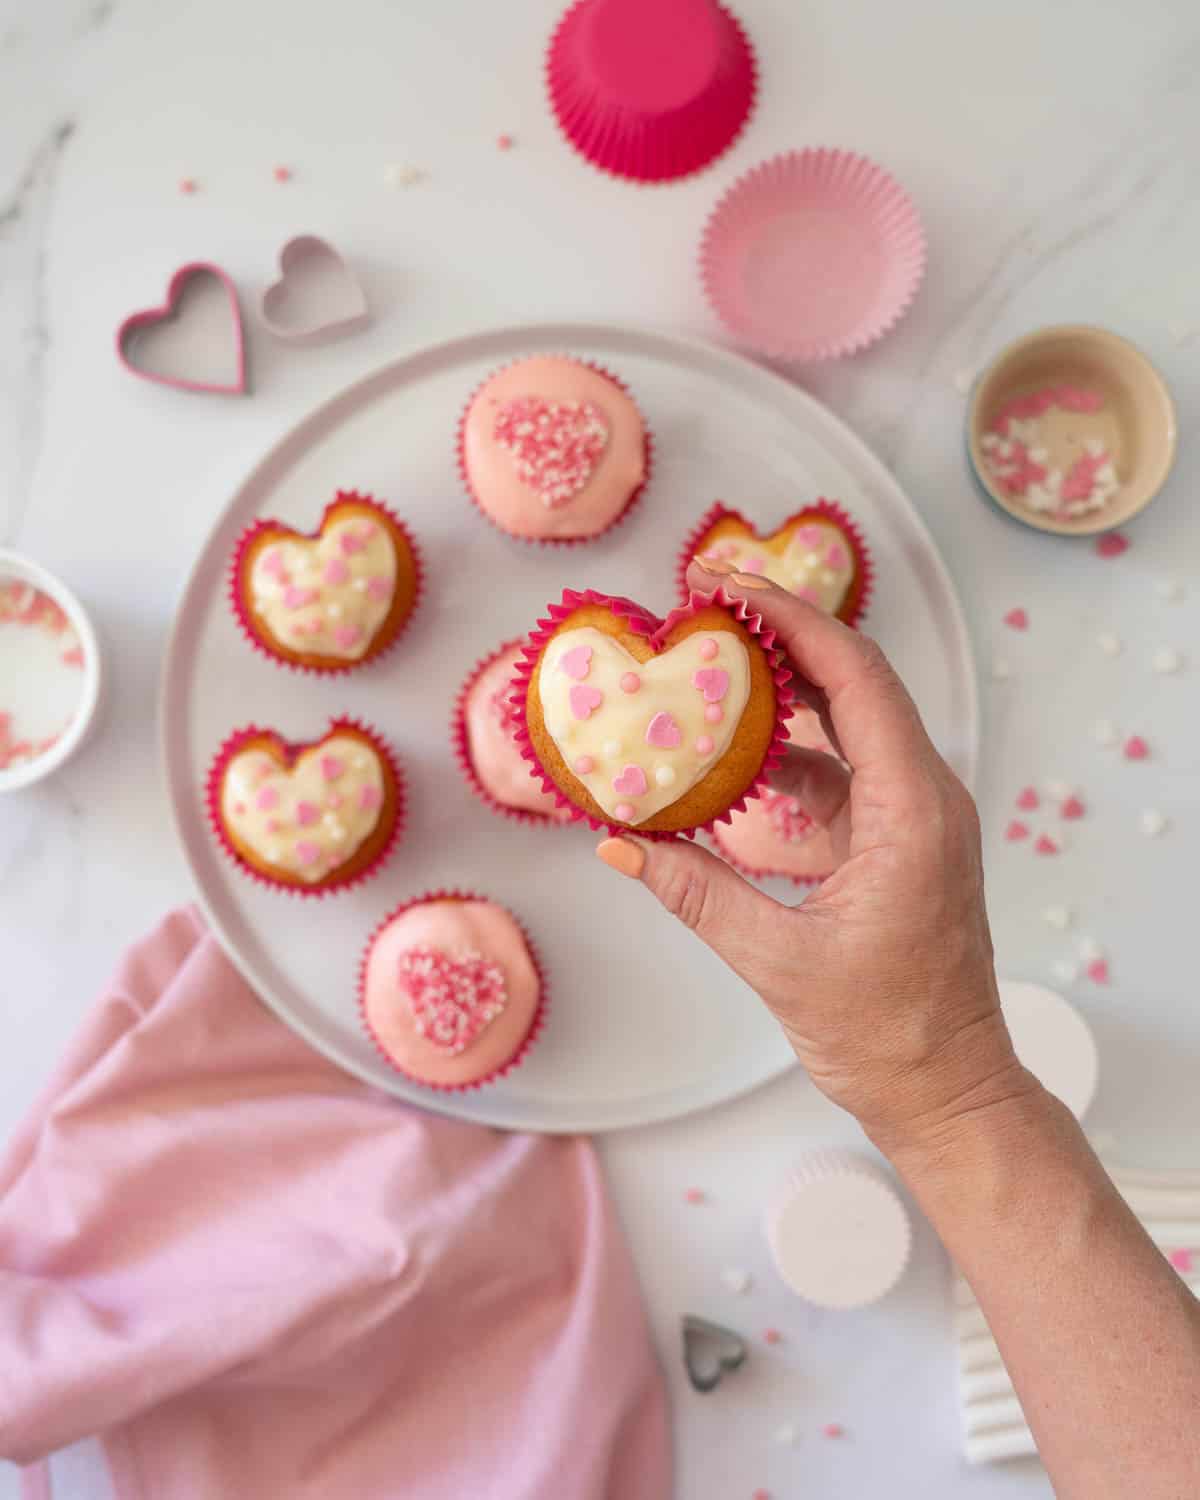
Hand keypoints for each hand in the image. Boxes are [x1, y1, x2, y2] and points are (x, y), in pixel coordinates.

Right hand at [596, 560, 1036, 1155]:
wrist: (948, 1090)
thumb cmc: (885, 1035)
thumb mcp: (776, 960)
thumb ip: (694, 892)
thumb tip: (618, 843)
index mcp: (912, 811)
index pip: (855, 679)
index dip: (791, 621)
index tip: (726, 587)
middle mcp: (925, 799)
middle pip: (854, 685)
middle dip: (781, 639)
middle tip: (705, 609)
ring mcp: (916, 819)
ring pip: (848, 726)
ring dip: (783, 697)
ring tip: (709, 674)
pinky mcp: (898, 842)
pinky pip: (842, 775)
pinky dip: (789, 759)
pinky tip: (732, 765)